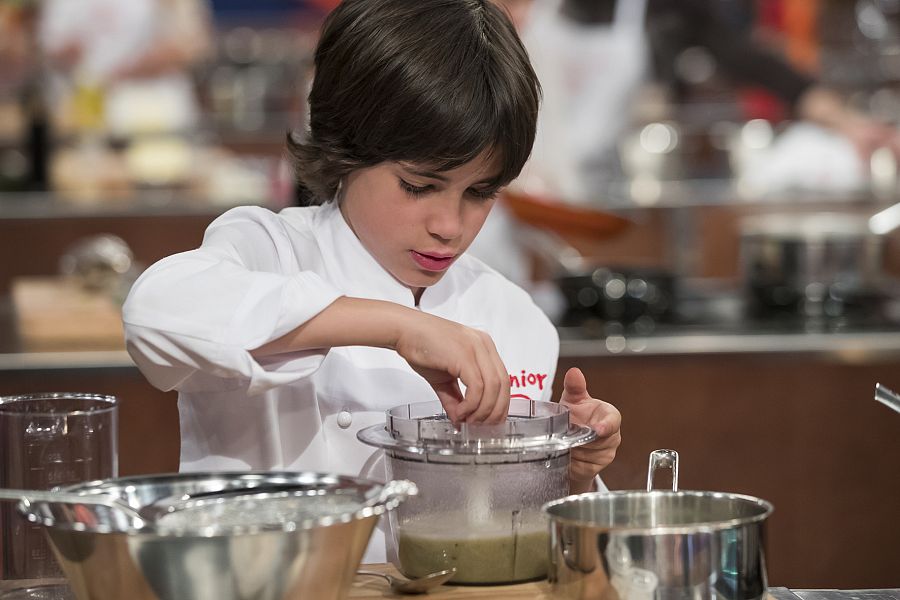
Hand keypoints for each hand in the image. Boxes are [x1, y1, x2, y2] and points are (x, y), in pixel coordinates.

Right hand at [395, 312, 509, 424]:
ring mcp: (475, 348)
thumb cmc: (422, 346)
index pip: (503, 380)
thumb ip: (455, 399)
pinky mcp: (464, 355)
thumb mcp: (443, 379)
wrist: (403, 330)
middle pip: (503, 385)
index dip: (500, 404)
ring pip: (493, 388)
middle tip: (481, 426)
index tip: (491, 420)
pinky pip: (476, 387)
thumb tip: (461, 421)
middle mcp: (483, 345)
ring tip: (468, 420)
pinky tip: (460, 412)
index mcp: (484, 347)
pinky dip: (470, 405)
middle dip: (494, 411)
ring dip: (482, 411)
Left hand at [559, 367, 620, 493]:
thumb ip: (574, 387)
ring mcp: (605, 454)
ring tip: (566, 441)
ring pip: (589, 454)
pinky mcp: (594, 469)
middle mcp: (611, 436)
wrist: (567, 441)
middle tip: (567, 433)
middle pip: (599, 440)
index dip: (606, 425)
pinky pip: (582, 466)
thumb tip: (574, 372)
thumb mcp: (572, 401)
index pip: (613, 420)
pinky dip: (572, 460)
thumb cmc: (575, 417)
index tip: (598, 429)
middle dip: (581, 437)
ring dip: (574, 448)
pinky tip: (568, 453)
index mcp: (609, 416)